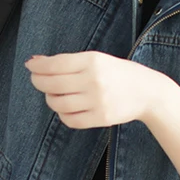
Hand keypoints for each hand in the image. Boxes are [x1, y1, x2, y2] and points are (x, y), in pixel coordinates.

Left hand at [24, 51, 163, 128]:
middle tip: (36, 79)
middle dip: (38, 81)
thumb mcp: (98, 59)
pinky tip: (65, 108)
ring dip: (50, 99)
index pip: (56, 64)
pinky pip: (70, 120)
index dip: (38, 66)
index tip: (30, 65)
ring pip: (58, 104)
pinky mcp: (100, 118)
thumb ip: (70, 62)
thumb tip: (38, 61)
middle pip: (53, 84)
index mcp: (93, 61)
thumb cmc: (120, 73)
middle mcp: (94, 81)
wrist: (149, 92)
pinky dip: (62, 114)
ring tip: (53, 94)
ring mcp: (97, 101)